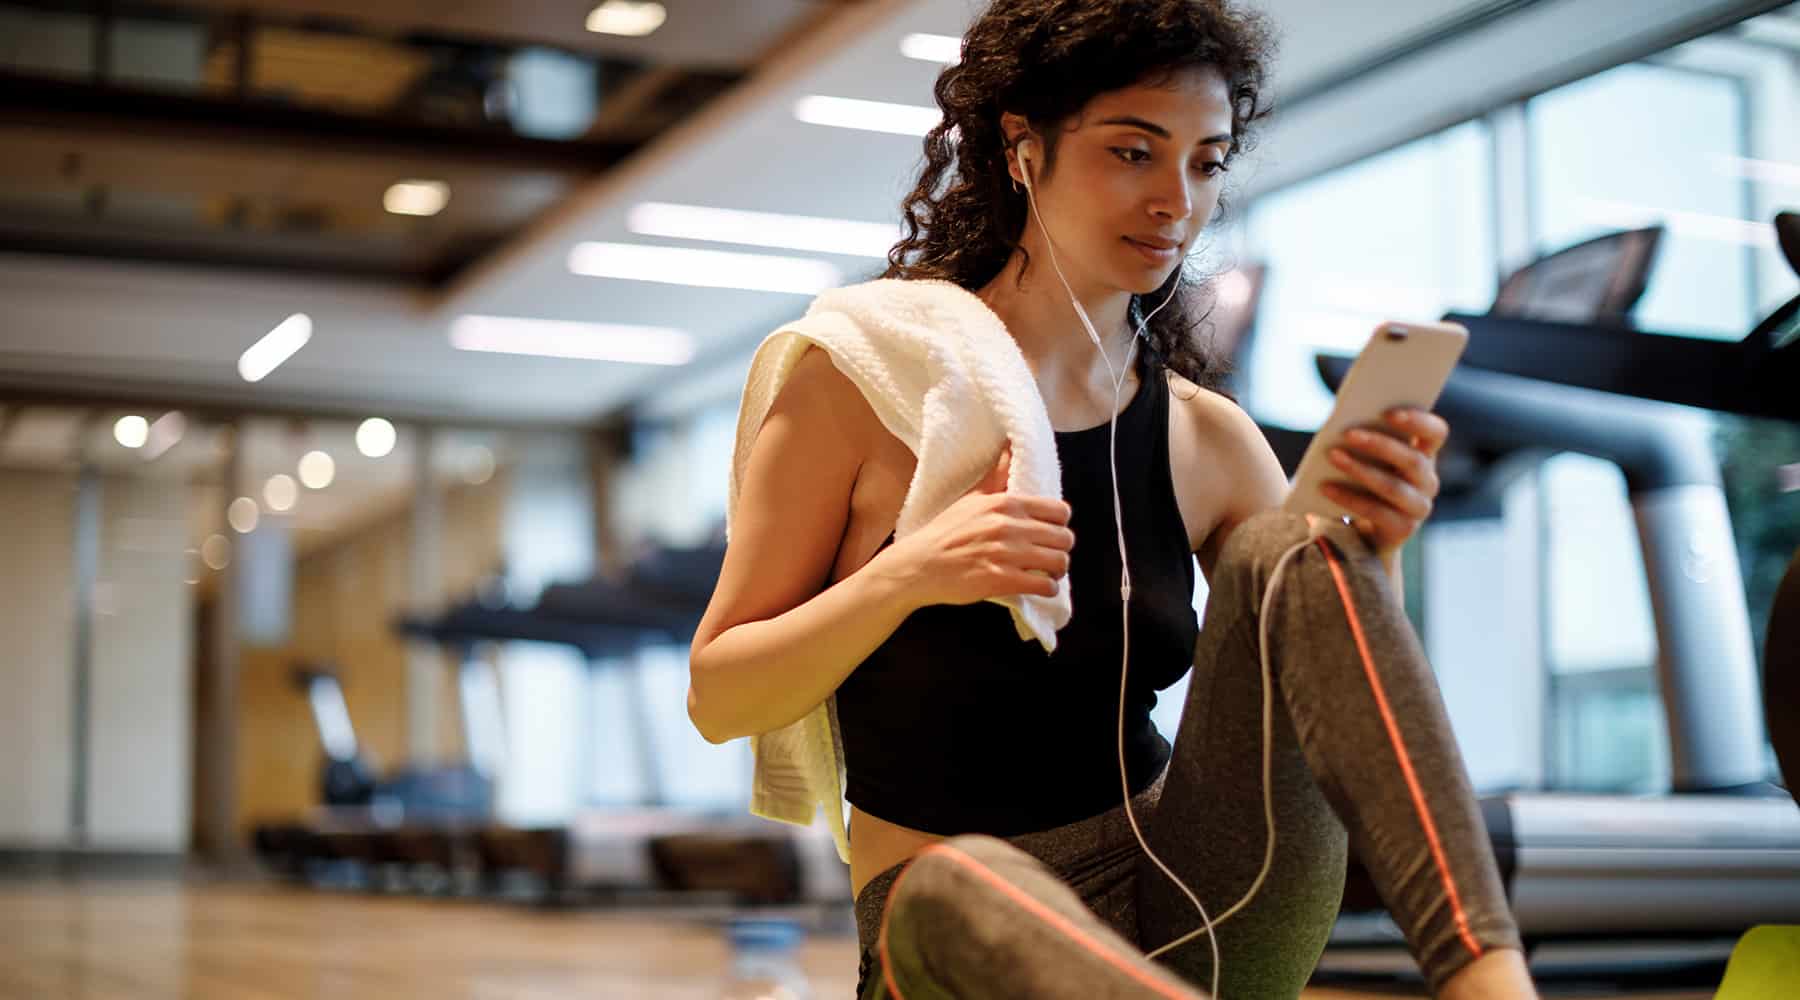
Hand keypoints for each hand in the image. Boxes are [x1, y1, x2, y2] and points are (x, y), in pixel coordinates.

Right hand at [885, 441, 1074, 608]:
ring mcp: (1007, 554)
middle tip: (1050, 555)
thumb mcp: (972, 498)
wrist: (918, 565)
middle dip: (1061, 548)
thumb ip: (997, 476)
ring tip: (1048, 572)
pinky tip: (1040, 587)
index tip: (1051, 532)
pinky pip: (1044, 585)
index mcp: (1005, 503)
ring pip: (1059, 562)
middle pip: (1064, 538)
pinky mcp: (1002, 580)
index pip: (1060, 511)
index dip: (1060, 524)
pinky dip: (1048, 588)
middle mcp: (1009, 526)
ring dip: (1057, 570)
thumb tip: (1010, 447)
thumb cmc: (944, 532)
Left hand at [1319, 407, 1447, 555]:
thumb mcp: (1369, 458)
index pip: (1436, 433)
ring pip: (1393, 486)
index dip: (1418, 421)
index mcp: (1425, 454)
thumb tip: (1342, 424)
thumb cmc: (1363, 482)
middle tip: (1348, 433)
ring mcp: (1419, 507)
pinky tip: (1325, 487)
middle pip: (1413, 460)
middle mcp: (1428, 480)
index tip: (1388, 412)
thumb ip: (1366, 439)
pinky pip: (1376, 512)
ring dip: (1360, 469)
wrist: (1363, 532)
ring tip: (1332, 455)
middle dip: (1379, 445)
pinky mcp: (1403, 529)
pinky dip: (1348, 498)